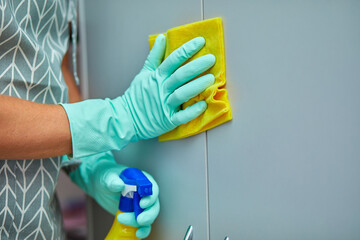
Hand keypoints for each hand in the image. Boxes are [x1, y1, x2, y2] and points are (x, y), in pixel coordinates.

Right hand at [61, 35, 214, 157]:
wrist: (125, 118)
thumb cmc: (137, 96)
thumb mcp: (143, 73)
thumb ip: (154, 56)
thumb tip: (161, 38)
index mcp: (156, 77)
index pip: (173, 60)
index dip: (187, 50)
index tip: (200, 41)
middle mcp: (161, 89)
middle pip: (180, 75)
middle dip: (196, 66)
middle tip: (211, 59)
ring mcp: (164, 105)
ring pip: (182, 94)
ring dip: (197, 86)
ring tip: (211, 79)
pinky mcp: (167, 120)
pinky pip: (182, 116)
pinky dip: (192, 111)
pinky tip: (204, 105)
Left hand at [68, 152, 159, 238]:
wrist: (100, 186)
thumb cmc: (106, 177)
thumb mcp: (107, 177)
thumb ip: (113, 180)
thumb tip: (120, 185)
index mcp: (142, 180)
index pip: (151, 187)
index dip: (150, 196)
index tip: (141, 204)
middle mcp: (144, 192)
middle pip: (153, 204)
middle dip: (148, 213)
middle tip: (139, 219)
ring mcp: (140, 205)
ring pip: (150, 215)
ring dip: (144, 223)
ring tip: (133, 226)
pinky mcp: (136, 214)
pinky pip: (144, 224)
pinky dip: (143, 230)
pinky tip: (138, 233)